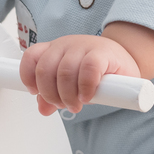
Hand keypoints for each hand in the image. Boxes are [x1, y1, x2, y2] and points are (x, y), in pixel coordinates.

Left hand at [19, 34, 140, 115]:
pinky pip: (88, 69)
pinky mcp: (102, 52)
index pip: (31, 57)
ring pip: (65, 71)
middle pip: (45, 69)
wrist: (124, 63)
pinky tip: (88, 96)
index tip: (36, 93)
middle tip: (62, 104)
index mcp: (55, 50)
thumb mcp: (70, 84)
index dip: (28, 77)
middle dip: (51, 94)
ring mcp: (84, 46)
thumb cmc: (96, 72)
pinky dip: (85, 87)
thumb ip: (54, 94)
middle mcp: (66, 45)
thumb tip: (43, 108)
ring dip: (68, 95)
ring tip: (76, 104)